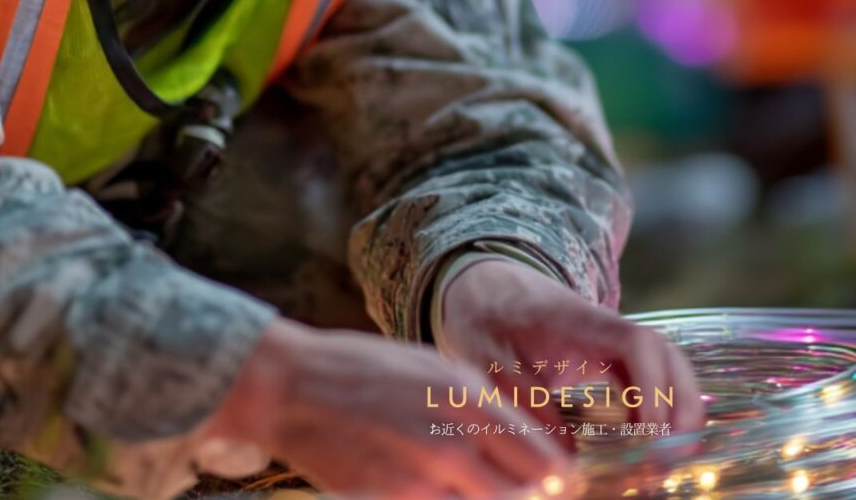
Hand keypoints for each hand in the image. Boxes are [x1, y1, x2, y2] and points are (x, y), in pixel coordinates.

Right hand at [198, 318, 574, 498]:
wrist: (291, 389)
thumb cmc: (363, 371)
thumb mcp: (434, 368)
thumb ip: (481, 404)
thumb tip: (523, 438)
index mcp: (467, 396)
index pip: (541, 456)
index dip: (559, 477)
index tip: (563, 482)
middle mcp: (452, 440)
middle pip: (524, 492)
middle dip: (533, 494)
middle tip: (533, 492)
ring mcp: (423, 477)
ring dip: (491, 497)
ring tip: (476, 484)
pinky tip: (441, 488)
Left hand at [435, 258, 706, 446]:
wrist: (486, 286)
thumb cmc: (486, 319)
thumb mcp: (487, 360)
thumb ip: (523, 401)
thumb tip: (564, 456)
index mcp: (580, 321)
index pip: (638, 344)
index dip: (654, 386)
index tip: (650, 431)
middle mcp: (608, 328)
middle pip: (668, 355)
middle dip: (681, 403)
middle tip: (674, 454)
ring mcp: (614, 341)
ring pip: (666, 366)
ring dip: (678, 407)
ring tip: (673, 456)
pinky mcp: (611, 357)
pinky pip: (650, 378)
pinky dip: (661, 407)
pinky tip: (653, 442)